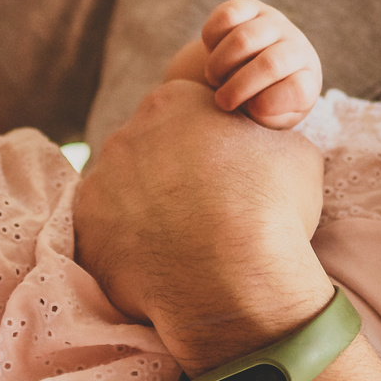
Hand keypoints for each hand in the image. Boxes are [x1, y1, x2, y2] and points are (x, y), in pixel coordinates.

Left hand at [74, 80, 330, 369]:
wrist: (235, 279)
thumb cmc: (272, 211)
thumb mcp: (294, 153)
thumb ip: (265, 136)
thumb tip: (263, 141)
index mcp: (174, 101)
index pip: (181, 113)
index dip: (203, 145)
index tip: (220, 175)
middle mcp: (127, 132)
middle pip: (144, 149)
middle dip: (166, 175)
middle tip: (197, 211)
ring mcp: (100, 180)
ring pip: (120, 191)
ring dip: (142, 209)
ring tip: (178, 242)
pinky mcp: (86, 227)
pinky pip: (103, 232)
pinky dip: (125, 246)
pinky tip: (156, 264)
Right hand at [199, 0, 322, 128]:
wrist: (259, 71)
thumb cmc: (264, 101)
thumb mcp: (271, 119)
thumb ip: (267, 114)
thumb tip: (254, 100)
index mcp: (307, 78)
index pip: (298, 89)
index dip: (269, 103)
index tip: (252, 110)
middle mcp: (296, 46)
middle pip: (270, 65)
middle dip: (238, 88)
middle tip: (223, 101)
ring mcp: (274, 23)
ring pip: (243, 39)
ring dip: (219, 64)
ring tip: (214, 78)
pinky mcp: (250, 7)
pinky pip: (227, 15)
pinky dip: (211, 37)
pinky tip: (212, 51)